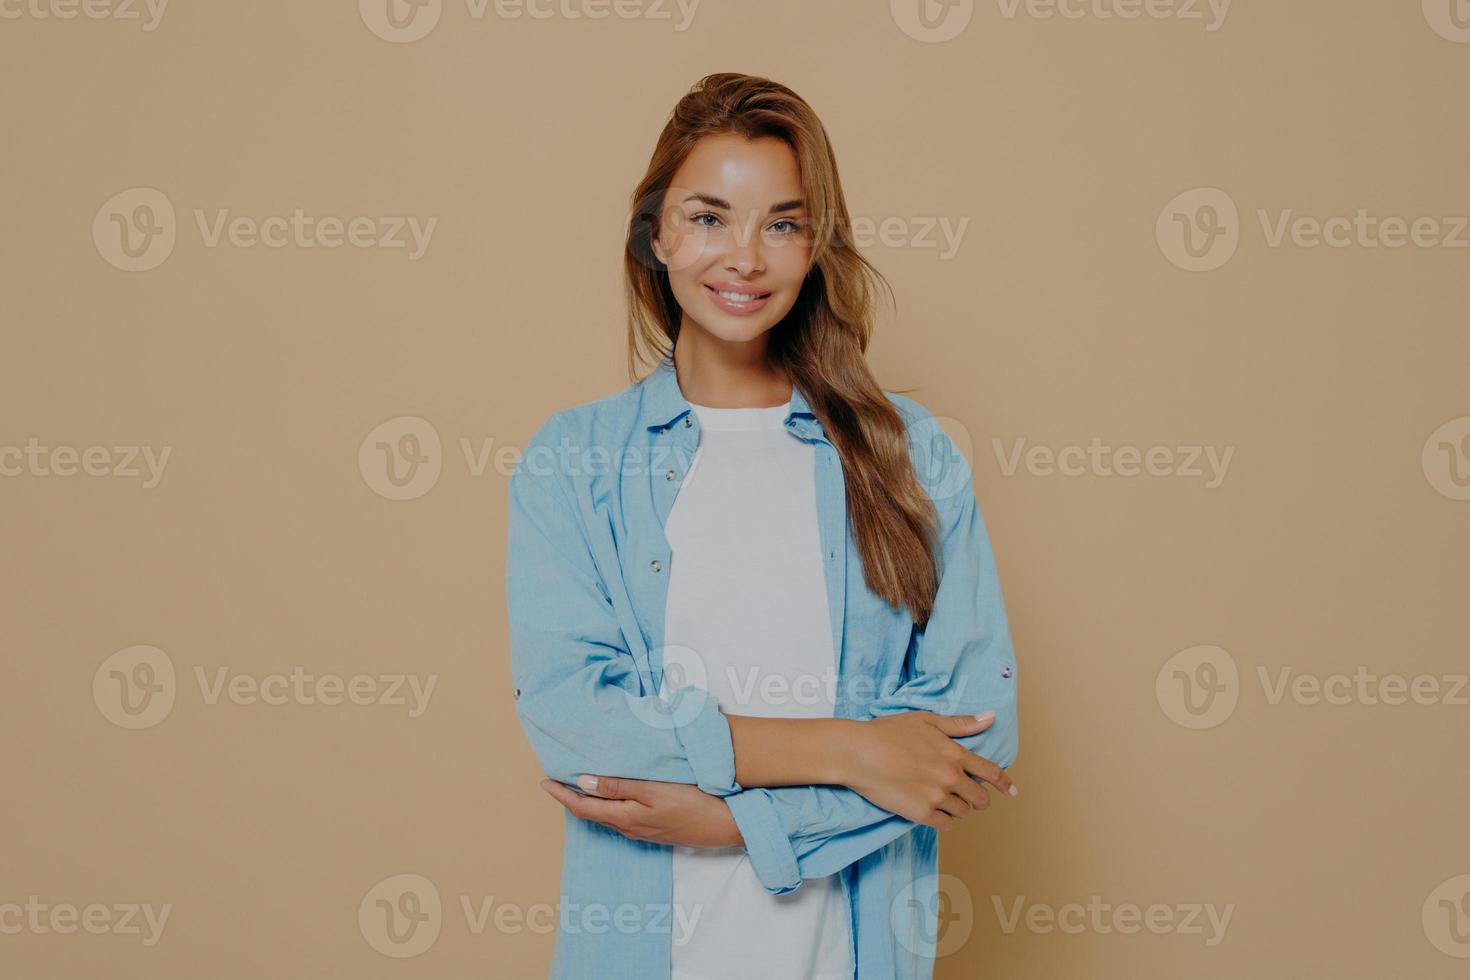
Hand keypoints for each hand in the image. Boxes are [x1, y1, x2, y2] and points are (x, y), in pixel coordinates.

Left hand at [540, 775, 745, 848]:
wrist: (725, 826)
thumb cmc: (691, 804)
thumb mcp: (652, 790)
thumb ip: (618, 786)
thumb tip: (582, 782)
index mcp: (624, 817)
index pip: (582, 807)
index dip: (560, 794)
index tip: (543, 781)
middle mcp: (628, 827)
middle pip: (591, 813)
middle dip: (570, 797)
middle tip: (556, 780)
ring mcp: (642, 830)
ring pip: (606, 814)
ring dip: (589, 801)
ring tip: (578, 784)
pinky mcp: (654, 828)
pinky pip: (621, 816)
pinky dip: (607, 803)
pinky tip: (612, 794)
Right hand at [842, 710, 1015, 830]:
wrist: (858, 753)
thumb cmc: (888, 732)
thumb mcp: (926, 720)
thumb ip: (960, 724)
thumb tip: (989, 718)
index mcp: (955, 753)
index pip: (992, 772)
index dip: (1005, 784)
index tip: (1012, 792)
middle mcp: (951, 777)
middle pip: (980, 798)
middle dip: (976, 798)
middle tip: (965, 795)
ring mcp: (937, 796)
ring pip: (963, 812)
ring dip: (957, 808)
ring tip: (941, 799)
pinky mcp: (921, 813)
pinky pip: (946, 825)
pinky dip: (943, 820)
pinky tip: (933, 811)